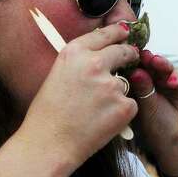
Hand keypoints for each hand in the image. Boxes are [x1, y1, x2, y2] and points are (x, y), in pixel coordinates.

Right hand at [19, 21, 138, 168]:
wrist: (49, 145)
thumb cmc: (47, 115)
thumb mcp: (57, 76)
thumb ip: (79, 63)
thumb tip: (99, 57)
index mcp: (74, 53)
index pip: (103, 35)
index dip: (117, 32)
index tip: (125, 31)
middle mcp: (94, 64)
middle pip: (122, 52)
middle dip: (128, 54)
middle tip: (130, 58)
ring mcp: (112, 85)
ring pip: (125, 83)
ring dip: (117, 93)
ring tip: (95, 111)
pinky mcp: (124, 105)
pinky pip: (130, 104)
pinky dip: (121, 112)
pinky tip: (102, 122)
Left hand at [127, 49, 177, 176]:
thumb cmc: (156, 129)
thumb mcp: (144, 108)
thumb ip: (142, 88)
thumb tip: (135, 70)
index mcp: (139, 85)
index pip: (134, 68)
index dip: (131, 62)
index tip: (125, 56)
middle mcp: (154, 80)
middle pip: (149, 63)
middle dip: (146, 59)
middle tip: (142, 55)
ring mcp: (171, 80)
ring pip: (165, 65)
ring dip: (160, 63)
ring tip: (155, 62)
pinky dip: (177, 75)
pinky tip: (171, 81)